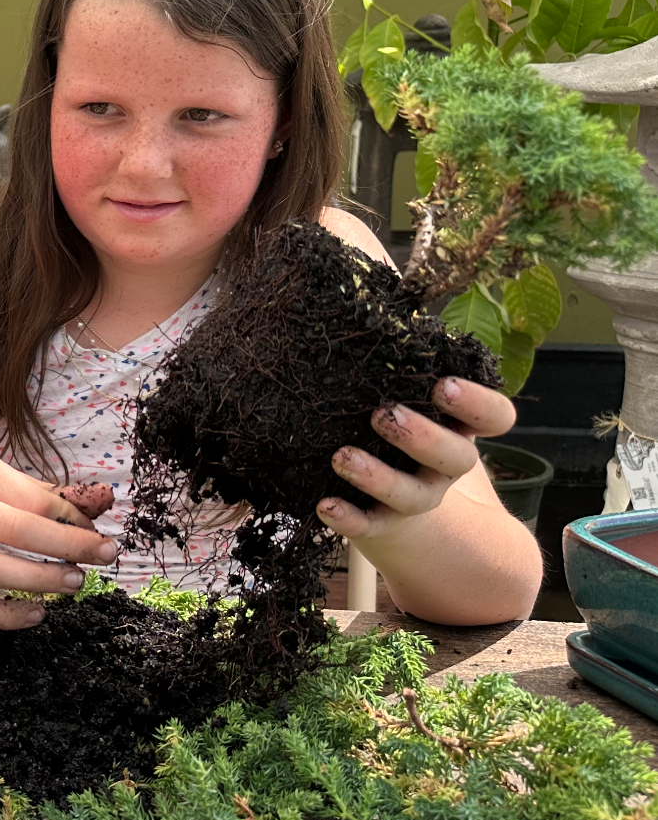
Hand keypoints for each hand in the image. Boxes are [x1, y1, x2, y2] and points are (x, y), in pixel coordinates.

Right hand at [0, 447, 118, 629]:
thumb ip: (46, 494)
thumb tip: (103, 502)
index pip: (31, 499)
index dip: (71, 519)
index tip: (96, 533)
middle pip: (14, 530)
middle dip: (67, 546)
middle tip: (102, 557)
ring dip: (39, 580)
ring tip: (73, 583)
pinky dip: (3, 615)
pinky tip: (35, 614)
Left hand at [316, 376, 516, 541]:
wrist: (401, 515)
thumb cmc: (399, 435)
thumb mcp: (410, 399)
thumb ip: (402, 362)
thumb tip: (371, 294)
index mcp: (459, 428)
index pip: (495, 417)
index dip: (478, 403)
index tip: (444, 384)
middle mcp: (446, 467)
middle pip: (454, 457)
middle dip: (422, 436)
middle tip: (384, 414)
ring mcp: (417, 498)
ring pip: (410, 495)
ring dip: (377, 477)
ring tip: (342, 457)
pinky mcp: (384, 525)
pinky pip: (369, 526)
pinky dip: (349, 518)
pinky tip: (324, 505)